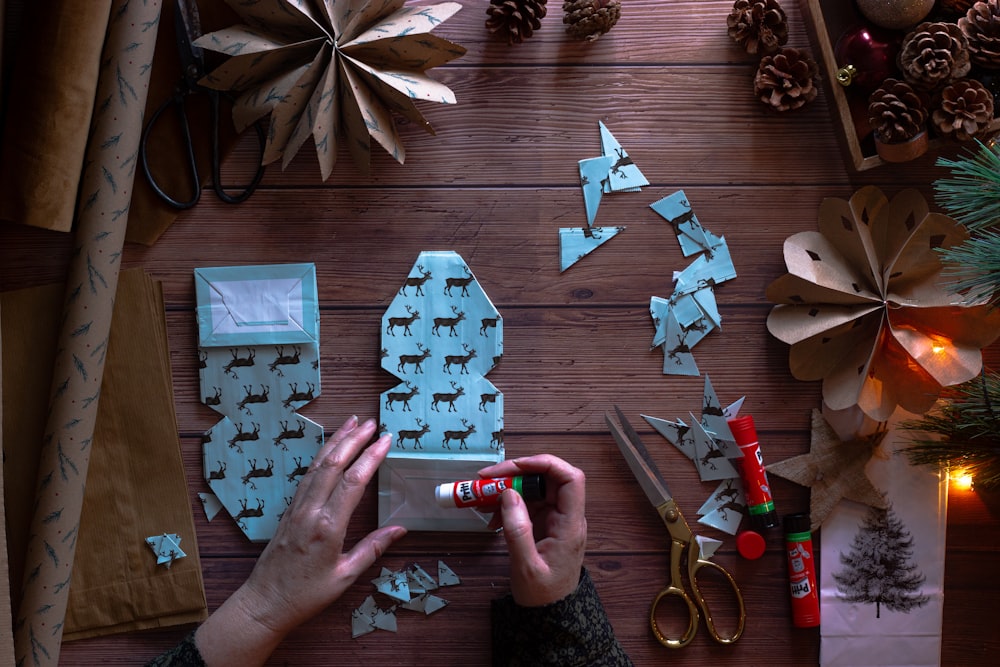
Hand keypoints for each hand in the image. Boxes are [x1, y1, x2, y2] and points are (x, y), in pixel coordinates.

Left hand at [195, 417, 405, 665]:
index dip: (371, 457)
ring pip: (317, 466)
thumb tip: (400, 529)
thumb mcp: (345, 577)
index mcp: (327, 527)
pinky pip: (307, 476)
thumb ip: (372, 549)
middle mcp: (310, 511)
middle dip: (353, 440)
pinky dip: (321, 457)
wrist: (264, 604)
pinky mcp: (289, 511)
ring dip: (336, 442)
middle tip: (372, 422)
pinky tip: (330, 449)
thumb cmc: (306, 596)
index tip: (386, 439)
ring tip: (352, 423)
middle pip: (333, 465)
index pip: (353, 482)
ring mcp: (297, 508)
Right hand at [478, 454, 586, 606]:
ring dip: (508, 488)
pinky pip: (526, 503)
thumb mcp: (526, 566)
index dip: (545, 463)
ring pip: (534, 489)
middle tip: (486, 480)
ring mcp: (555, 519)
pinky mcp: (544, 524)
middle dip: (517, 474)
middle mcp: (566, 516)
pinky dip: (507, 504)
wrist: (549, 614)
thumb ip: (518, 529)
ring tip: (482, 498)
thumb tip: (509, 494)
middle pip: (548, 478)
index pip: (569, 478)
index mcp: (570, 525)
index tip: (515, 466)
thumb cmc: (543, 595)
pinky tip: (490, 515)